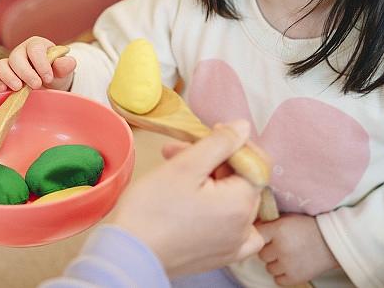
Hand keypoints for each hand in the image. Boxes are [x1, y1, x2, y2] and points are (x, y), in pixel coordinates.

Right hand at [0, 36, 75, 92]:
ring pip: (1, 65)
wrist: (49, 85)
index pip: (35, 49)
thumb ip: (65, 65)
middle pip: (16, 57)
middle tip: (36, 85)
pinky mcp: (2, 77)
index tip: (48, 77)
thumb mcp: (63, 70)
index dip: (41, 63)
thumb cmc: (55, 73)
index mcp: (36, 45)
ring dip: (9, 77)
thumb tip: (66, 62)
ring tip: (18, 88)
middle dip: (26, 72)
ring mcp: (9, 64)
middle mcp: (20, 52)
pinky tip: (4, 91)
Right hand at [113, 121, 263, 277]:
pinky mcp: (219, 256)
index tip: (207, 136)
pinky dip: (223, 213)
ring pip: (232, 200)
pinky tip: (204, 206)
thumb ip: (219, 143)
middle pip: (240, 181)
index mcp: (241, 203)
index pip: (254, 163)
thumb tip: (244, 128)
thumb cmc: (152, 209)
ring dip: (209, 182)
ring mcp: (233, 245)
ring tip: (175, 174)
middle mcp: (245, 227)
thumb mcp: (186, 166)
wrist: (129, 254)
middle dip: (212, 161)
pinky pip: (234, 229)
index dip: (231, 144)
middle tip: (175, 152)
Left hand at [256, 214, 339, 284]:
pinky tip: (290, 267)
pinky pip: (278, 280)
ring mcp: (287, 264)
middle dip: (270, 251)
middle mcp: (280, 248)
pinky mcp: (295, 277)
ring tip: (287, 257)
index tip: (268, 236)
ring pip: (269, 268)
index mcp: (278, 230)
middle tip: (280, 247)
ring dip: (275, 264)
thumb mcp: (288, 219)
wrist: (332, 242)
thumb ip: (270, 223)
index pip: (257, 235)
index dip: (262, 236)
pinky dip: (282, 275)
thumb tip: (252, 227)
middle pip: (262, 254)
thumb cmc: (309, 228)